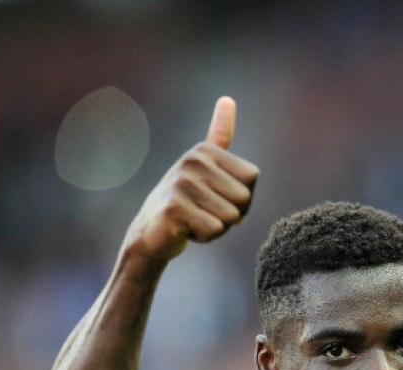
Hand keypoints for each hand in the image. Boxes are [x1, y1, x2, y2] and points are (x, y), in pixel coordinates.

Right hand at [124, 96, 258, 262]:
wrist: (150, 233)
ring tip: (194, 220)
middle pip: (244, 198)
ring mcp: (182, 183)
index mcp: (205, 150)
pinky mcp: (174, 208)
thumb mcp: (207, 168)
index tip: (218, 197)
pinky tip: (186, 230)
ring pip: (231, 217)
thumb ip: (219, 136)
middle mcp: (192, 161)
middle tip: (204, 212)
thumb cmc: (188, 203)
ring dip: (218, 227)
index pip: (252, 177)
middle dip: (231, 214)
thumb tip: (228, 99)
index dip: (243, 197)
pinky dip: (205, 237)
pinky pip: (215, 229)